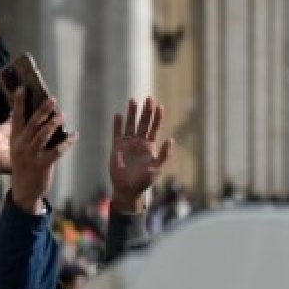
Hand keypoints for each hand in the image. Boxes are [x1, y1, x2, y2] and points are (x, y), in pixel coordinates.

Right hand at [9, 88, 76, 213]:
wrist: (23, 190)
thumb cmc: (23, 165)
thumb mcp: (18, 148)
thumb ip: (23, 133)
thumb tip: (30, 114)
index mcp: (15, 139)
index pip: (16, 117)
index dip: (19, 102)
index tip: (23, 88)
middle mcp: (22, 146)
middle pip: (32, 123)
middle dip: (43, 110)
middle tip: (52, 100)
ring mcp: (32, 156)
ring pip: (44, 135)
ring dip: (54, 124)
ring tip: (62, 115)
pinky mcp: (43, 165)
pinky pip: (57, 150)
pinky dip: (67, 142)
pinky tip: (74, 135)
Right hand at [109, 97, 171, 212]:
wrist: (127, 189)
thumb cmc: (144, 180)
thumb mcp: (157, 168)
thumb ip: (164, 154)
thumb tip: (171, 139)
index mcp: (149, 146)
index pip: (154, 128)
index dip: (157, 117)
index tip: (160, 106)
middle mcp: (139, 143)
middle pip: (143, 123)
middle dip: (146, 111)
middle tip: (148, 98)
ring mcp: (127, 144)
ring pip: (130, 125)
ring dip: (132, 113)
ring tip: (133, 101)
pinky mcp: (116, 148)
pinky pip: (117, 133)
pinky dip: (117, 124)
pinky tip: (118, 115)